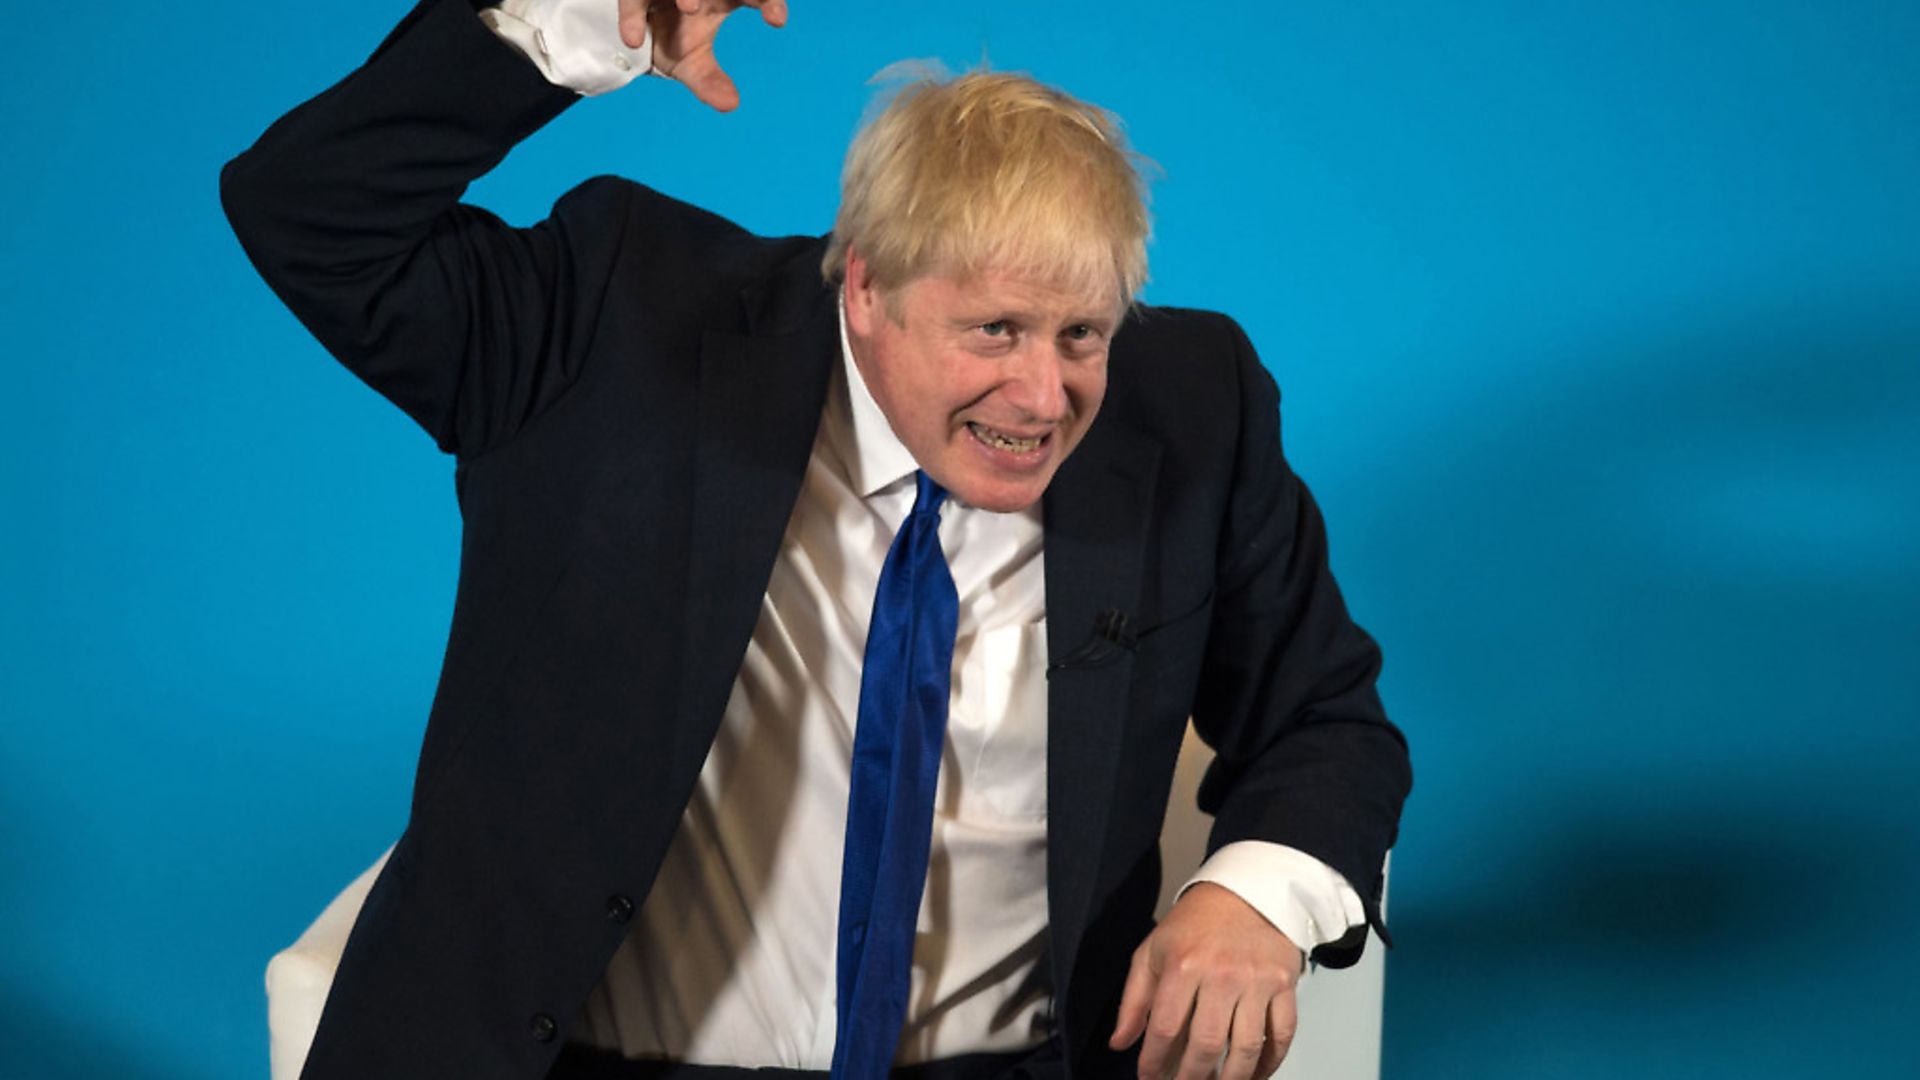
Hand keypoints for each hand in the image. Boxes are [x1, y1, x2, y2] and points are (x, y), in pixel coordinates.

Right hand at [616, 0, 787, 111]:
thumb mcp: (690, 63)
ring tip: (690, 9)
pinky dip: (633, 13)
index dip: (771, 2)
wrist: (629, 33)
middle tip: (739, 8)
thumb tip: (731, 104)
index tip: (777, 19)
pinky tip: (632, 40)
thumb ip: (709, 81)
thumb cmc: (670, 39)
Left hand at [1110, 883, 1302, 1079]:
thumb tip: (1120, 1043)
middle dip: (1191, 1077)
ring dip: (1231, 1079)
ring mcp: (1257, 981)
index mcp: (1184, 965)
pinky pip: (1281, 1035)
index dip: (1154, 1062)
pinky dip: (1270, 1063)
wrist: (1245, 892)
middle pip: (1206, 1045)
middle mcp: (1222, 975)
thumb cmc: (1195, 924)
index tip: (1148, 1078)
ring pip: (1246, 1048)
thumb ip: (1134, 1000)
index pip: (1165, 1028)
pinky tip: (1255, 1075)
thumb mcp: (1152, 951)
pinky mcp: (1284, 985)